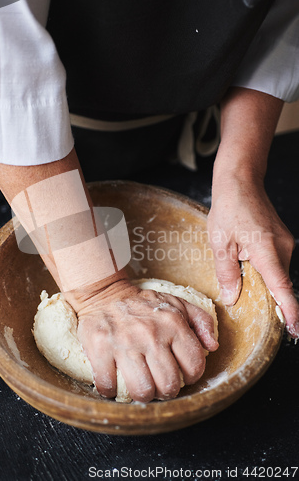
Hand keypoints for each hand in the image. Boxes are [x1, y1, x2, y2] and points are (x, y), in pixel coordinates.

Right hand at [66, 279, 217, 401]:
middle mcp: (150, 334)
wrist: (105, 294)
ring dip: (142, 394)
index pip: (194, 367)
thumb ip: (202, 321)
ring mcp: (124, 343)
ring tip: (140, 385)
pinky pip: (108, 385)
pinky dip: (110, 390)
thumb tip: (213, 346)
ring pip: (142, 391)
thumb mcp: (177, 303)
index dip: (190, 377)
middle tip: (159, 384)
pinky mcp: (99, 349)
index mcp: (172, 324)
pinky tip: (114, 380)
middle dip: (166, 391)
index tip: (181, 375)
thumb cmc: (144, 304)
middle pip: (168, 386)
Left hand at [208, 174, 298, 337]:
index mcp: (267, 250)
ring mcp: (285, 243)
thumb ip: (226, 273)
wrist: (241, 181)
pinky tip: (246, 259)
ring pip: (276, 272)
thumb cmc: (229, 208)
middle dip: (265, 295)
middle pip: (278, 283)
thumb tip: (231, 298)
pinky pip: (275, 262)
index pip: (282, 288)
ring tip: (239, 263)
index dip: (290, 311)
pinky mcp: (282, 240)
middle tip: (243, 294)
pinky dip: (264, 268)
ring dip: (261, 278)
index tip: (296, 330)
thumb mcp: (220, 243)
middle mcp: (283, 248)